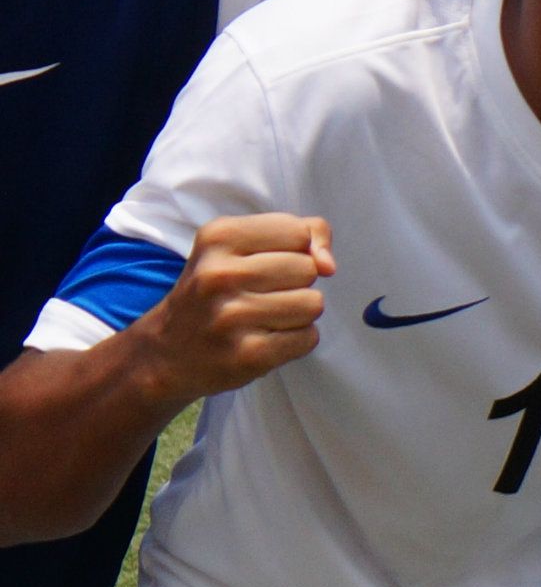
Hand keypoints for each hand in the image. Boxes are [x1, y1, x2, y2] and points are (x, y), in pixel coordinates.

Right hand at [136, 216, 334, 404]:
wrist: (165, 354)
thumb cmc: (214, 292)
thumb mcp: (241, 245)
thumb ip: (301, 233)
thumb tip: (329, 265)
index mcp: (218, 238)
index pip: (298, 232)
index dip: (295, 250)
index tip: (267, 263)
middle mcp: (220, 275)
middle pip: (308, 269)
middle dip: (296, 283)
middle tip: (259, 295)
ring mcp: (232, 317)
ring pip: (313, 304)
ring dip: (298, 313)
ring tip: (263, 317)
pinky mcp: (248, 355)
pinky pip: (309, 338)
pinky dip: (296, 340)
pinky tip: (265, 339)